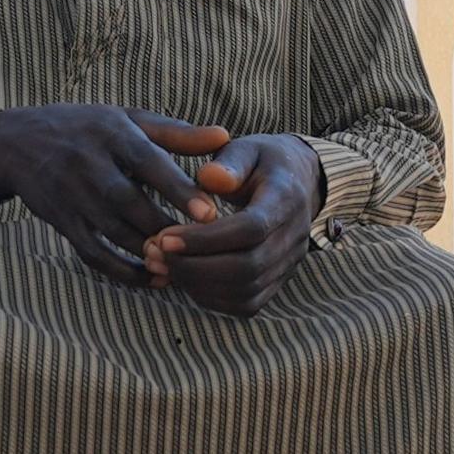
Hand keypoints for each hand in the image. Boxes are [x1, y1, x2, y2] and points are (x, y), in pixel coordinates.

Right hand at [0, 106, 229, 285]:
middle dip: (167, 228)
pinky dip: (122, 271)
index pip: (149, 163)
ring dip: (149, 254)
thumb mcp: (130, 120)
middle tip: (205, 249)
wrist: (19, 143)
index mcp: (113, 134)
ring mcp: (72, 196)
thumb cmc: (90, 129)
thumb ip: (178, 134)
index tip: (210, 214)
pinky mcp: (62, 222)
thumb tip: (226, 137)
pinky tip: (151, 279)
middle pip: (131, 204)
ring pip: (114, 233)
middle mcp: (89, 164)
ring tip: (185, 268)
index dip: (179, 189)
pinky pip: (93, 254)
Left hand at [140, 133, 323, 317]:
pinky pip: (246, 304)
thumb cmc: (262, 162)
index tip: (165, 237)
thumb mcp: (247, 149)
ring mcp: (289, 264)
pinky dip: (211, 297)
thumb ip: (229, 162)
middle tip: (155, 253)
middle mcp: (295, 237)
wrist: (298, 182)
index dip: (206, 239)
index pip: (251, 229)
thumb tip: (209, 178)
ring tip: (161, 264)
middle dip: (195, 266)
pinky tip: (185, 276)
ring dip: (197, 284)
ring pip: (245, 292)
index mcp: (287, 198)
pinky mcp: (278, 282)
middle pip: (248, 268)